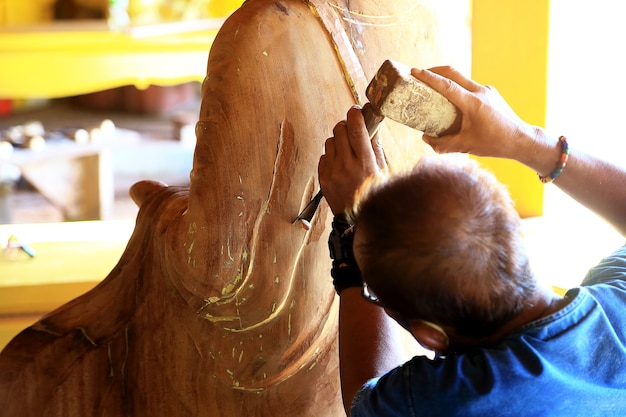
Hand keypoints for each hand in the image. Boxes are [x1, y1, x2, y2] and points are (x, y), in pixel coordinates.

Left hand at [318, 106, 386, 216]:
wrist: (356, 221)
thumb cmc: (374, 195)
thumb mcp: (382, 171)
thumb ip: (376, 147)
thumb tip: (374, 125)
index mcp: (365, 163)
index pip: (356, 129)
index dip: (355, 115)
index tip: (356, 110)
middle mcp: (347, 166)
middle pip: (340, 130)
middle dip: (346, 125)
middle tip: (352, 130)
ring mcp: (332, 173)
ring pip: (330, 141)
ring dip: (338, 141)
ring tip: (347, 151)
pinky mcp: (323, 178)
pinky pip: (323, 156)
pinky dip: (331, 156)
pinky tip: (340, 165)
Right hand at [411, 66, 538, 159]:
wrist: (521, 140)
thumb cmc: (494, 143)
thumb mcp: (466, 146)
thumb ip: (443, 144)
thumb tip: (425, 139)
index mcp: (473, 103)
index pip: (447, 85)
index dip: (429, 77)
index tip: (415, 71)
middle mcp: (480, 92)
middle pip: (454, 73)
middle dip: (435, 70)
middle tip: (420, 74)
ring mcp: (487, 91)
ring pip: (463, 78)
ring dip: (447, 79)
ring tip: (434, 87)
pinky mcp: (491, 94)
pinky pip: (470, 86)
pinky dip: (458, 88)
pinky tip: (453, 100)